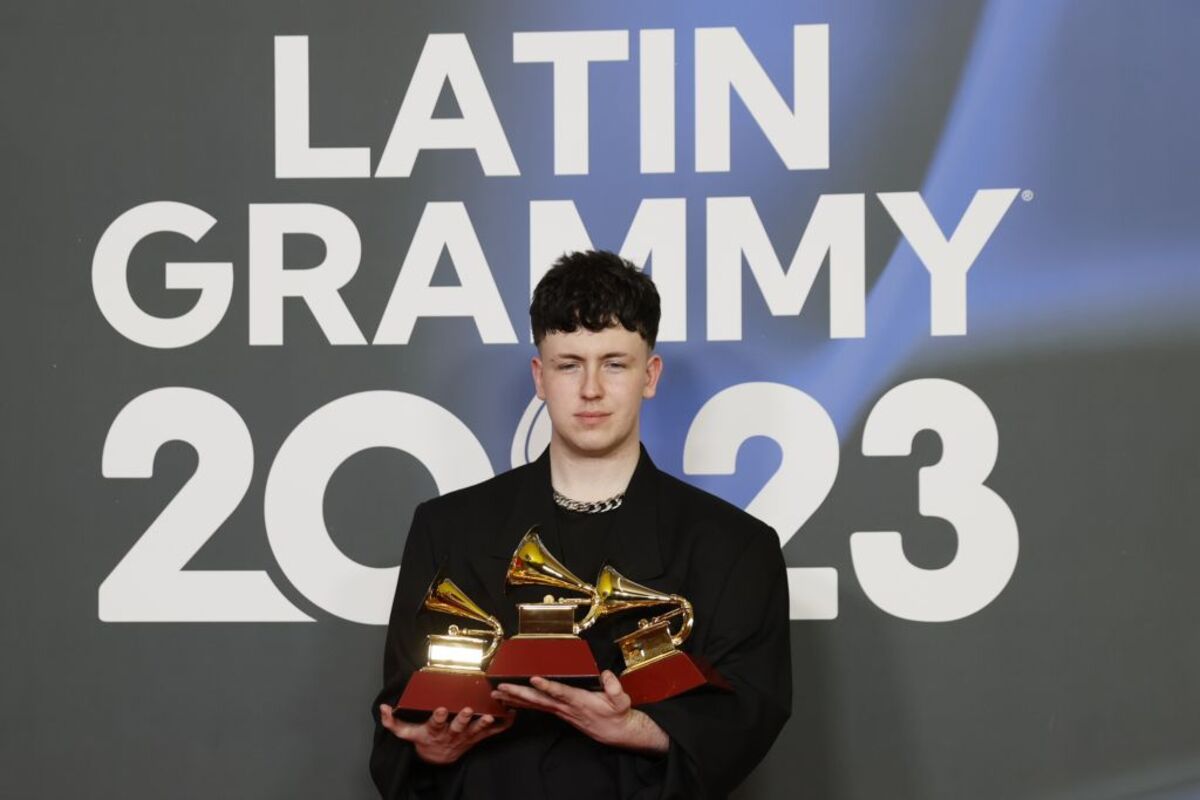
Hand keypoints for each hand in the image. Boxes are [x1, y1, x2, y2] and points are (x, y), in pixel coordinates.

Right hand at [378, 705, 515, 764]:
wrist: (438, 759)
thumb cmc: (424, 740)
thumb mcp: (407, 733)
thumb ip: (394, 722)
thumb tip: (382, 707)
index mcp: (434, 730)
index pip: (435, 723)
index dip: (438, 717)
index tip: (440, 709)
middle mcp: (451, 734)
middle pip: (457, 727)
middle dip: (462, 719)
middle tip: (467, 709)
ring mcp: (465, 737)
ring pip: (475, 730)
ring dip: (483, 723)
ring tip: (490, 715)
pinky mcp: (477, 738)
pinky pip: (491, 733)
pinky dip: (502, 725)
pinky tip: (512, 715)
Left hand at [491, 670, 668, 754]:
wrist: (615, 731)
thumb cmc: (616, 713)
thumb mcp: (621, 700)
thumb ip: (614, 687)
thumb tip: (606, 674)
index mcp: (579, 701)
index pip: (561, 692)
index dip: (547, 686)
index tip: (534, 679)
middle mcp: (566, 707)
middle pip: (539, 700)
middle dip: (519, 694)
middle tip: (502, 687)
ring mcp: (560, 711)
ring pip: (534, 705)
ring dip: (515, 699)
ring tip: (497, 693)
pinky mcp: (558, 712)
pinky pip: (537, 708)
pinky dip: (522, 705)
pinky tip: (510, 701)